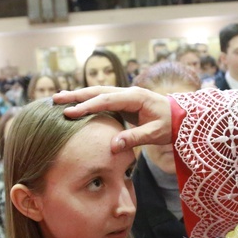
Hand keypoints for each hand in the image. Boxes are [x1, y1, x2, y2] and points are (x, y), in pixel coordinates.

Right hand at [53, 87, 171, 152]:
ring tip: (59, 99)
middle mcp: (128, 92)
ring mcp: (125, 95)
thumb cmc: (170, 125)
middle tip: (56, 99)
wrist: (181, 117)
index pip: (106, 100)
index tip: (70, 112)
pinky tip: (76, 105)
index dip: (87, 106)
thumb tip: (113, 146)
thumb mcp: (155, 134)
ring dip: (79, 96)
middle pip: (98, 91)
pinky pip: (102, 99)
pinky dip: (88, 101)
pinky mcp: (124, 102)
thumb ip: (135, 138)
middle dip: (76, 95)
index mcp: (135, 97)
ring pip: (98, 93)